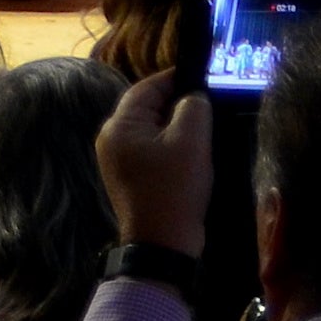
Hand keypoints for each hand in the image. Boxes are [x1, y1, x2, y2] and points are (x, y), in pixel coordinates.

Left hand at [95, 66, 210, 255]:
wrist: (164, 244)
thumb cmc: (174, 188)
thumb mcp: (190, 141)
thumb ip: (193, 107)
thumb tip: (193, 97)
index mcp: (118, 126)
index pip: (146, 88)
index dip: (175, 79)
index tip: (203, 77)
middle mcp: (111, 139)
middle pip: (147, 108)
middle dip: (177, 104)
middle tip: (209, 105)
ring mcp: (118, 160)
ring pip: (152, 130)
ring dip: (177, 127)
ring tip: (205, 128)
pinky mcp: (131, 177)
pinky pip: (152, 150)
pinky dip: (171, 147)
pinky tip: (192, 152)